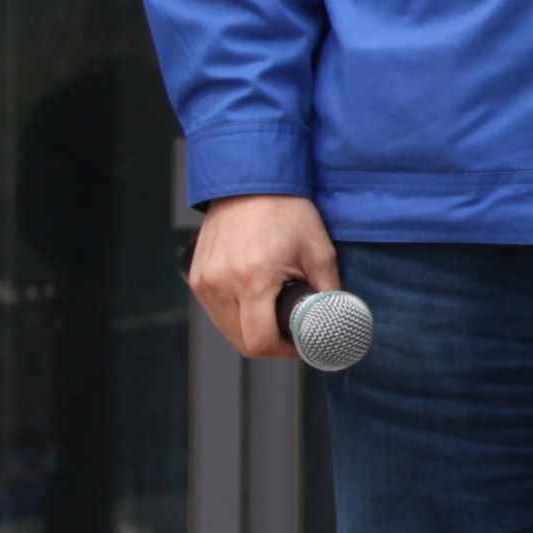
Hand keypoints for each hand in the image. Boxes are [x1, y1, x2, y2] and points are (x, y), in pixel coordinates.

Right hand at [187, 195, 338, 360]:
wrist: (250, 181)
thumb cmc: (285, 210)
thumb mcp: (319, 251)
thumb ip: (329, 293)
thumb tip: (337, 323)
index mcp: (251, 280)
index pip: (259, 342)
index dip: (283, 350)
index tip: (299, 342)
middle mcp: (219, 283)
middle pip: (241, 342)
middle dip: (270, 342)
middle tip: (291, 328)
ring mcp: (203, 281)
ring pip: (226, 330)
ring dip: (251, 329)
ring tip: (272, 308)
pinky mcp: (195, 276)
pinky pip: (215, 312)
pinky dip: (235, 315)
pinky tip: (253, 299)